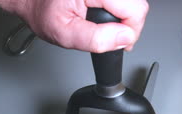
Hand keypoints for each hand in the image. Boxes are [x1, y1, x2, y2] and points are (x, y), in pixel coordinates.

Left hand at [0, 0, 148, 51]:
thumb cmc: (44, 12)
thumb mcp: (65, 33)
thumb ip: (96, 39)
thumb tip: (124, 38)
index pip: (136, 10)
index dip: (131, 32)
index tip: (119, 42)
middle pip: (137, 5)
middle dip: (128, 25)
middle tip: (110, 36)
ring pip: (133, 3)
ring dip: (124, 18)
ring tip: (105, 26)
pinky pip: (125, 1)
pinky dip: (119, 11)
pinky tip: (106, 17)